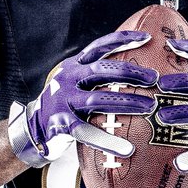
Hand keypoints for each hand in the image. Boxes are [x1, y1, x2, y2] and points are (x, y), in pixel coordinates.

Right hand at [8, 31, 157, 165]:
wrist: (33, 128)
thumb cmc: (65, 105)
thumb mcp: (76, 83)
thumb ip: (96, 76)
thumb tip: (137, 72)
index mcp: (74, 66)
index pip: (99, 47)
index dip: (122, 40)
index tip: (147, 38)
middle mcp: (68, 79)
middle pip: (103, 70)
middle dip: (131, 72)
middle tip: (154, 78)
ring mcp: (63, 100)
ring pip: (99, 98)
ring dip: (127, 102)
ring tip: (149, 107)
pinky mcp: (61, 124)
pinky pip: (88, 132)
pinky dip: (109, 141)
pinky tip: (127, 149)